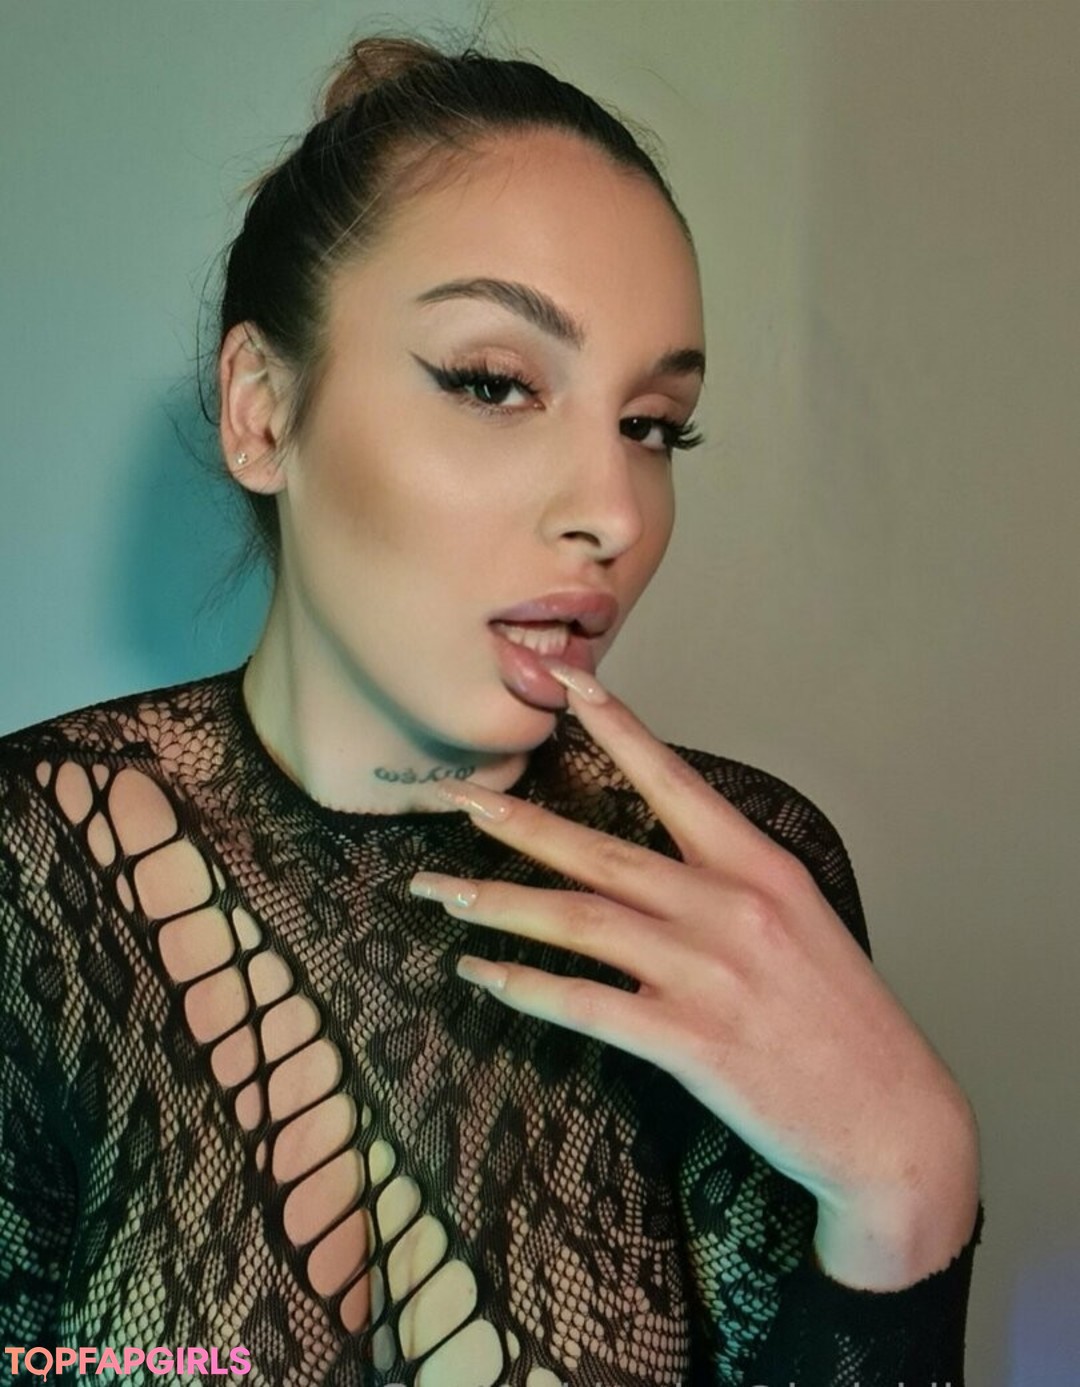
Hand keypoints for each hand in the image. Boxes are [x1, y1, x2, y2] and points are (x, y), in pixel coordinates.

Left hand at [409, 665, 979, 1288]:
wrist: (893, 1121)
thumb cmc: (844, 1020)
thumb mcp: (801, 920)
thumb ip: (729, 882)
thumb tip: (656, 861)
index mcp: (759, 868)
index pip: (673, 780)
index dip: (614, 726)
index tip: (566, 682)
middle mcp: (729, 908)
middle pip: (598, 853)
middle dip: (514, 821)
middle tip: (450, 796)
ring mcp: (707, 974)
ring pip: (577, 922)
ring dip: (497, 902)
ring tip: (438, 890)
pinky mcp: (690, 1042)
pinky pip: (585, 1004)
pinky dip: (526, 986)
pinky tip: (481, 972)